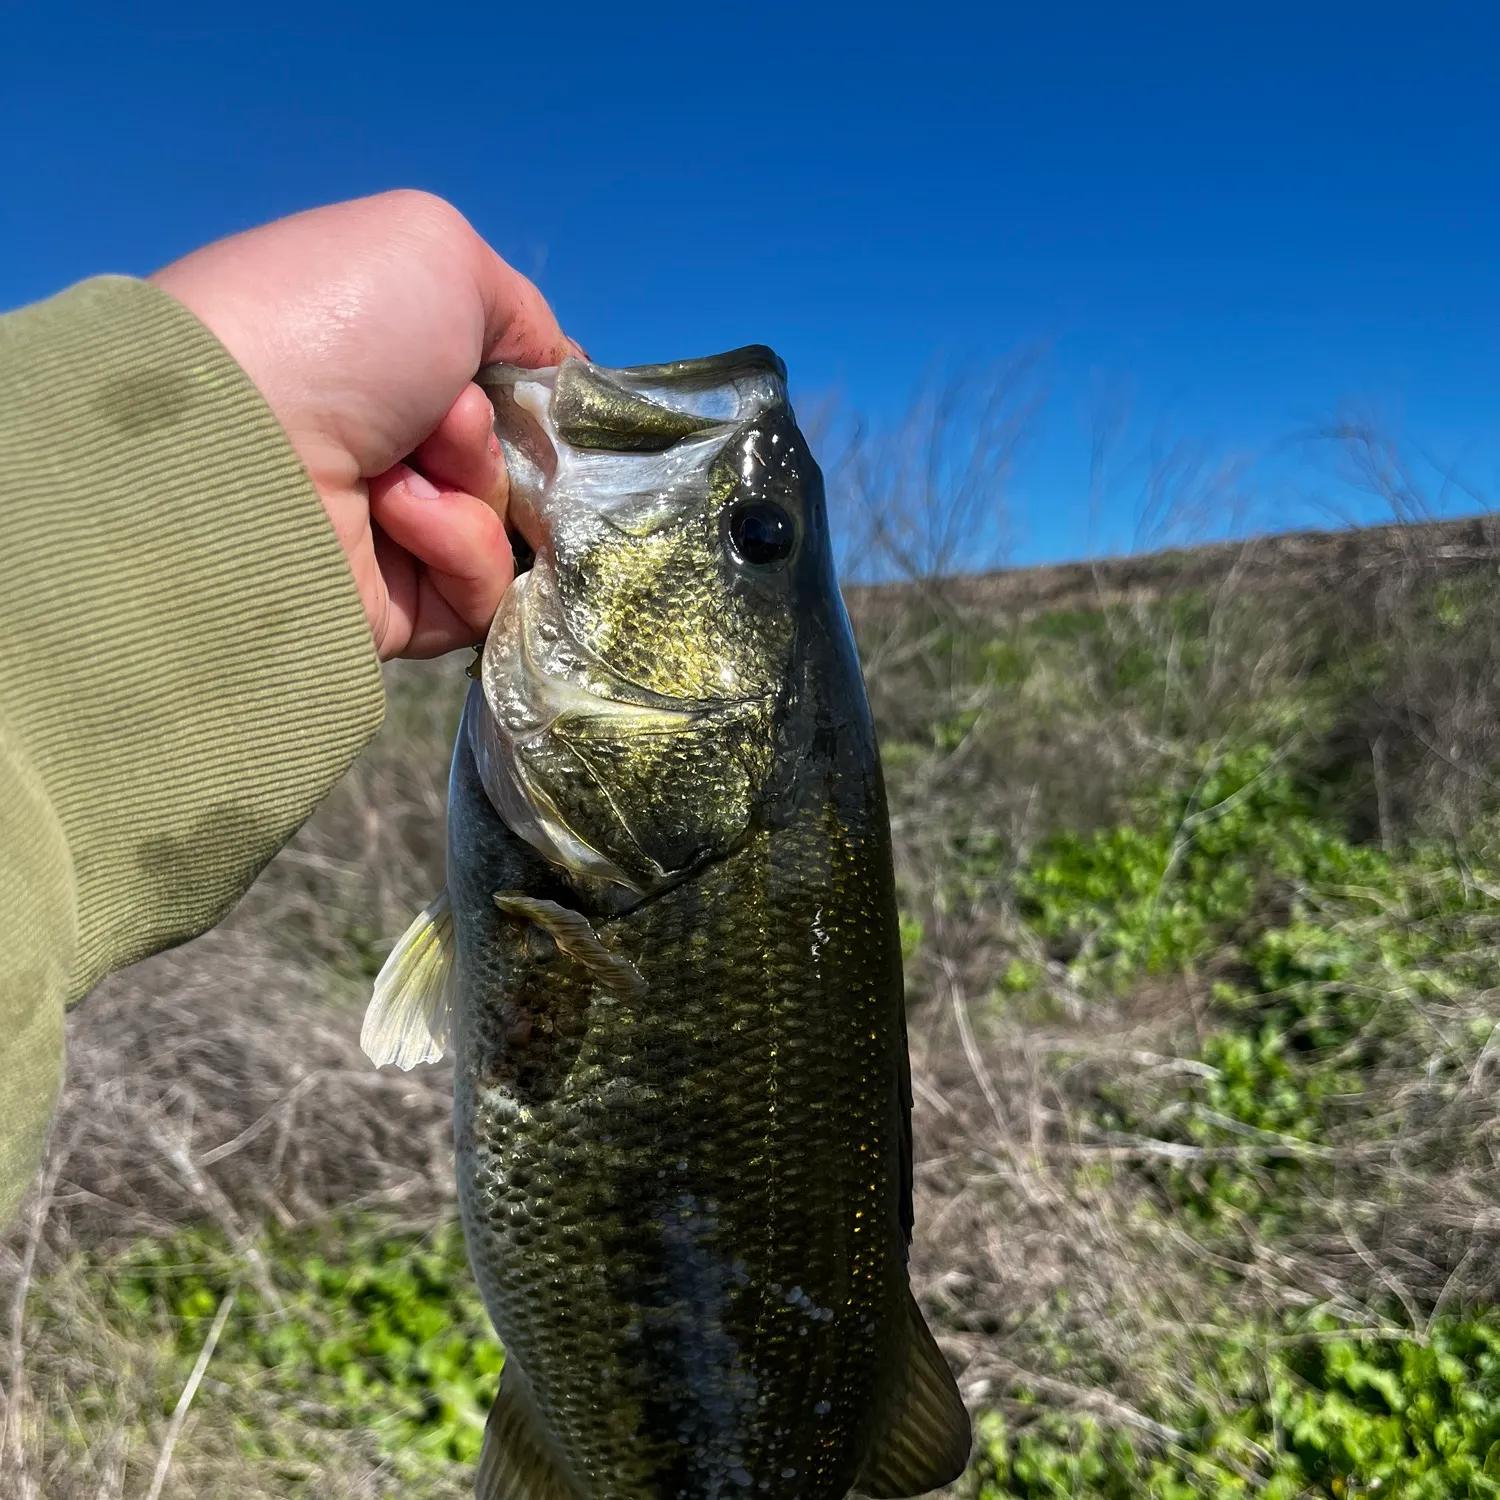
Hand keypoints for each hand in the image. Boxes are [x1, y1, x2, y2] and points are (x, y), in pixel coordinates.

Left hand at [151, 190, 575, 658]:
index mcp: (375, 364)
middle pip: (507, 462)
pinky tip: (397, 517)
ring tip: (400, 473)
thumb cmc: (334, 326)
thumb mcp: (439, 253)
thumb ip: (517, 312)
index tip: (529, 385)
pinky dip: (458, 548)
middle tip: (443, 420)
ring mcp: (382, 536)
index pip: (493, 392)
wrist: (244, 445)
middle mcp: (376, 448)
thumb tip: (551, 377)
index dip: (524, 391)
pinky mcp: (392, 611)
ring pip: (501, 527)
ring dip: (471, 488)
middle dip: (491, 435)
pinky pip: (480, 592)